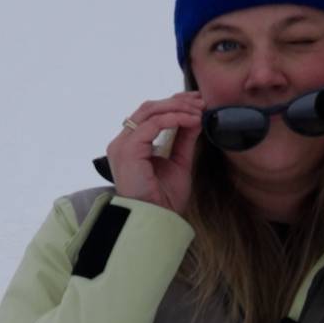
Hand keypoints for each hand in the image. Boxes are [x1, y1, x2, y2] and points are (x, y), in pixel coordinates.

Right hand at [107, 92, 203, 214]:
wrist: (157, 220)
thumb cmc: (164, 199)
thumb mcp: (179, 162)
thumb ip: (183, 139)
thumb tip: (195, 117)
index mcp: (130, 144)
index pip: (149, 113)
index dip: (174, 104)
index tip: (197, 103)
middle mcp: (122, 142)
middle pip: (149, 107)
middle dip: (177, 101)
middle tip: (201, 102)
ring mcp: (122, 145)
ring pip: (150, 111)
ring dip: (178, 108)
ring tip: (199, 112)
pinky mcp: (128, 150)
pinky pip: (153, 124)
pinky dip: (174, 118)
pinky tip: (191, 121)